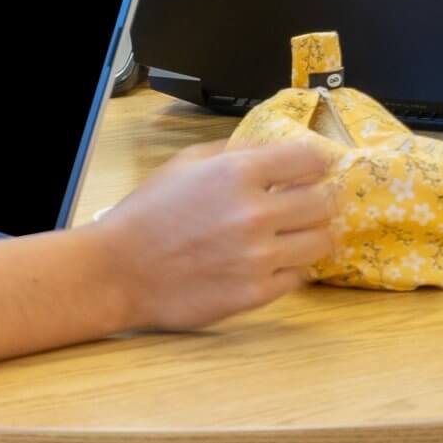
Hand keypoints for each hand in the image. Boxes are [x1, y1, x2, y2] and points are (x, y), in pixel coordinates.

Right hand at [91, 137, 336, 329]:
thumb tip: (272, 150)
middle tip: (309, 203)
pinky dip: (291, 267)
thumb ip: (234, 153)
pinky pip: (298, 276)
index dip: (316, 163)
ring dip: (313, 235)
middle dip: (319, 199)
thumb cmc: (147, 216)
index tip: (314, 170)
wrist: (119, 271)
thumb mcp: (185, 164)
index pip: (310, 160)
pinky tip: (274, 261)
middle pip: (323, 201)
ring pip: (321, 241)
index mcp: (237, 172)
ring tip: (298, 234)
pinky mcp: (255, 292)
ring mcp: (258, 256)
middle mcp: (254, 212)